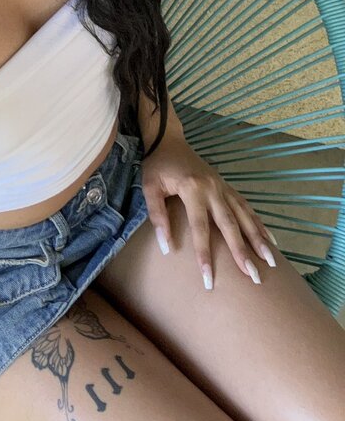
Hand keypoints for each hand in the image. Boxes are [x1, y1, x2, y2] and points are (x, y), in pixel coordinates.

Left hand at [139, 135, 278, 290]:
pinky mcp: (227, 187)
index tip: (209, 280)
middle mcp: (213, 189)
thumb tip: (167, 249)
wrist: (169, 140)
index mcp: (192, 189)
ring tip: (271, 262)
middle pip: (230, 225)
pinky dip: (259, 223)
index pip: (200, 229)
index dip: (204, 255)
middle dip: (242, 252)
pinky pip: (246, 207)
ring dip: (258, 239)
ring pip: (244, 216)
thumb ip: (157, 216)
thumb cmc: (157, 166)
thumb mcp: (149, 187)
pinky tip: (270, 239)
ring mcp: (223, 187)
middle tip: (254, 277)